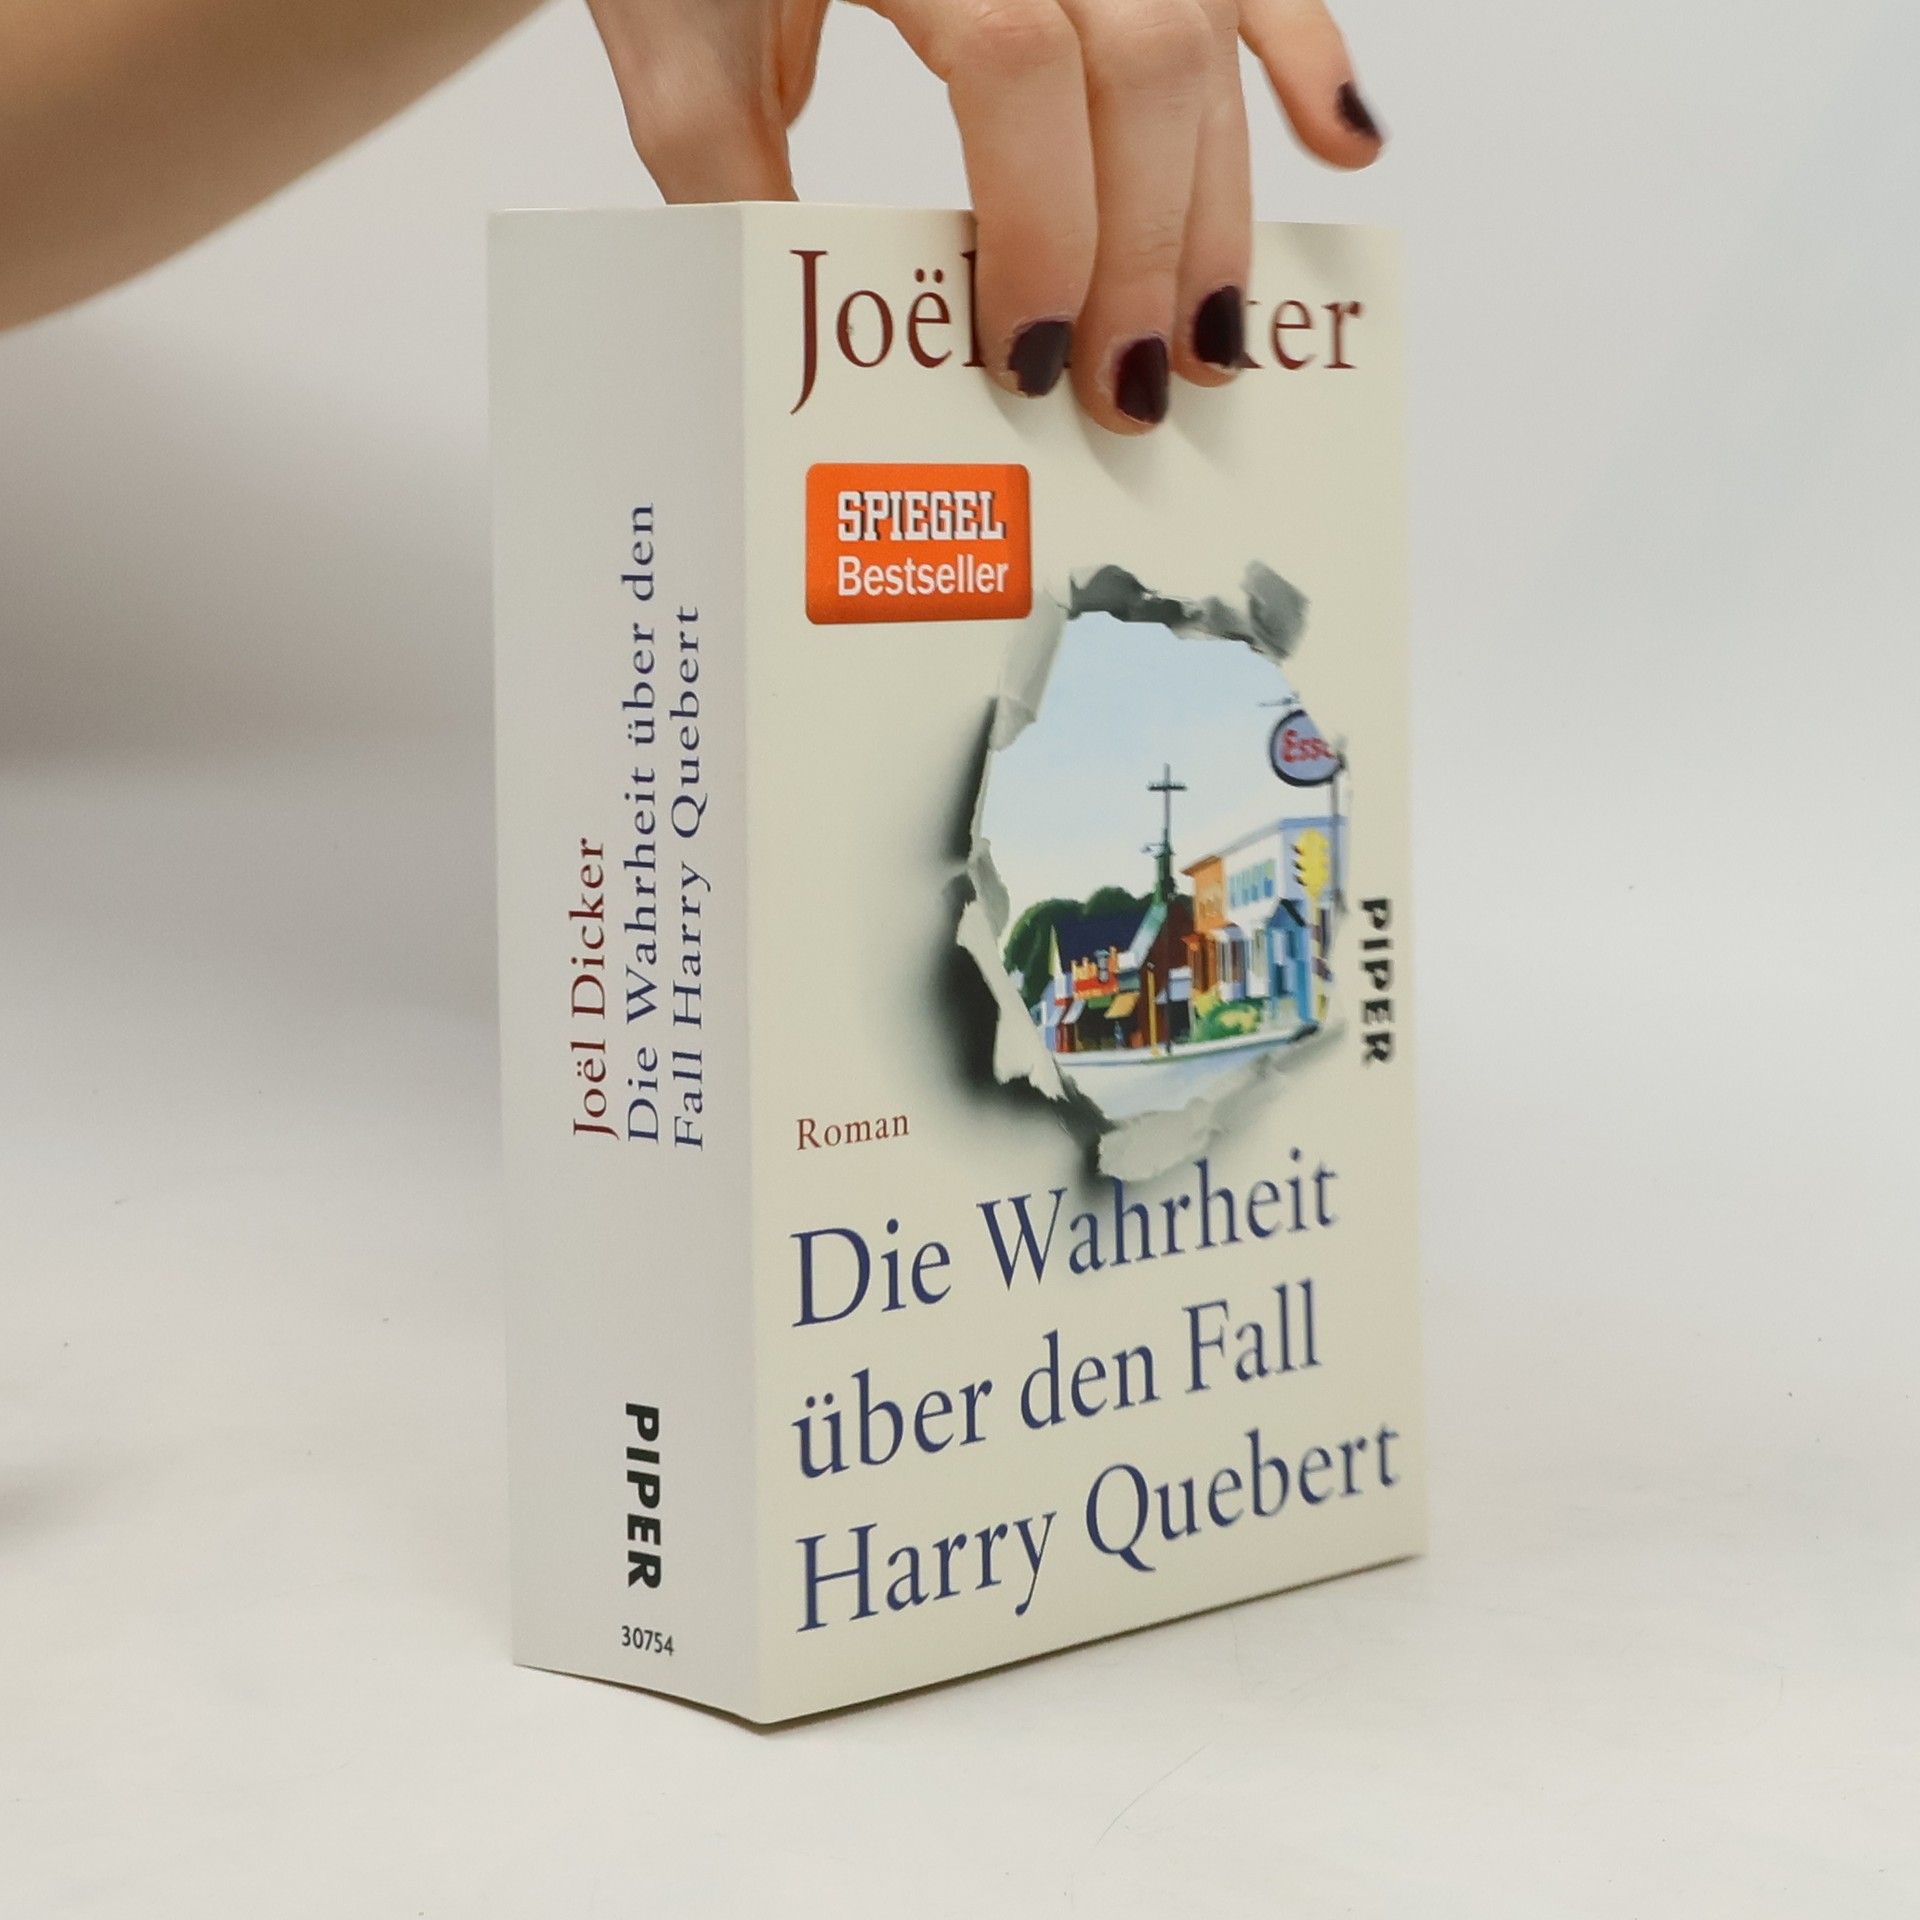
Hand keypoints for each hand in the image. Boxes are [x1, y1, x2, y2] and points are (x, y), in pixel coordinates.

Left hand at [585, 0, 1384, 432]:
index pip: (1014, 68)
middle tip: (1129, 392)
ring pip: (1204, 35)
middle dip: (1149, 248)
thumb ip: (733, 179)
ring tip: (1212, 338)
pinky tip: (1342, 145)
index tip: (1030, 361)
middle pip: (1143, 62)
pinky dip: (1304, 52)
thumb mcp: (680, 47)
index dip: (1042, 224)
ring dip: (1222, 202)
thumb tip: (823, 338)